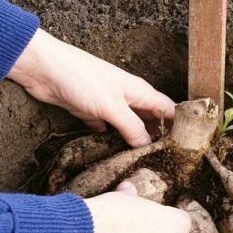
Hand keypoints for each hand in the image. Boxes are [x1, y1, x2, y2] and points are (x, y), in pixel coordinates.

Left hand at [7, 29, 174, 146]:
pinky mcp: (91, 112)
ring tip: (142, 163)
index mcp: (139, 92)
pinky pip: (107, 129)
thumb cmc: (82, 79)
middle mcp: (128, 98)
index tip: (188, 146)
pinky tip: (113, 155)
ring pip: (128, 126)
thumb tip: (147, 146)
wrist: (44, 69)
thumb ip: (132, 127)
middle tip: (165, 161)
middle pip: (150, 120)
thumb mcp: (112, 106)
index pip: (168, 109)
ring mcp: (109, 105)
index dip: (180, 125)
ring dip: (133, 141)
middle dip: (157, 137)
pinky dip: (110, 140)